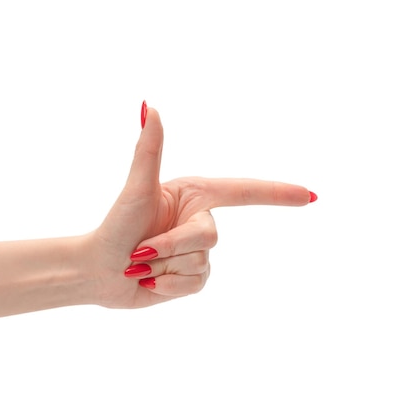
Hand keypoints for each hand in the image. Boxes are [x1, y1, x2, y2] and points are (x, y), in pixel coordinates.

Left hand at [86, 103, 314, 307]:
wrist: (98, 272)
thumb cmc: (114, 226)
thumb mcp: (136, 189)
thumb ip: (148, 150)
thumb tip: (148, 107)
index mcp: (194, 195)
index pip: (244, 191)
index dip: (277, 193)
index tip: (311, 196)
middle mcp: (200, 220)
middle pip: (209, 237)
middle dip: (172, 246)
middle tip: (140, 251)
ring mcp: (198, 251)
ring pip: (201, 263)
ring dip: (164, 266)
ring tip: (140, 263)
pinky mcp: (192, 277)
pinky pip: (195, 284)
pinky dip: (168, 285)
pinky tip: (149, 280)